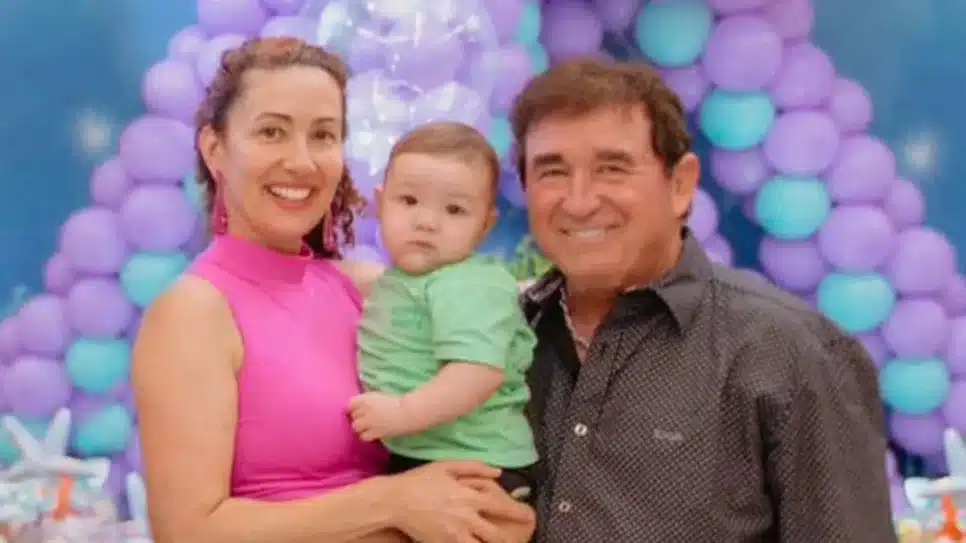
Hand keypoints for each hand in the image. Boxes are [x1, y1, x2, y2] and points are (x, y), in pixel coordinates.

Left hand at [348, 392, 409, 440]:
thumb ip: (368, 400)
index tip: (356, 412)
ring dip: (360, 428)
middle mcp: (365, 409)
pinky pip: (363, 436)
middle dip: (358, 418)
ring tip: (367, 429)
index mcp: (367, 398)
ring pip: (355, 427)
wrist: (409, 412)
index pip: (350, 404)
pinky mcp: (374, 432)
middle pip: (353, 416)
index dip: (352, 409)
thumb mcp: (380, 396)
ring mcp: (369, 421)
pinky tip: (372, 434)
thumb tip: (359, 407)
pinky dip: (366, 436)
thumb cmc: (398, 402)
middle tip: (365, 421)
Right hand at [388, 461, 532, 542]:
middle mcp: (465, 518)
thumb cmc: (420, 481)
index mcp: (468, 496)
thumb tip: (499, 472)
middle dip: (510, 538)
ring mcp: (455, 535)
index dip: (516, 511)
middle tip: (521, 538)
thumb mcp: (446, 466)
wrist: (394, 502)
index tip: (528, 515)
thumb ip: (474, 468)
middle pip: (496, 533)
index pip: (499, 506)